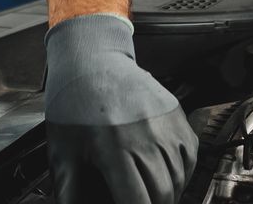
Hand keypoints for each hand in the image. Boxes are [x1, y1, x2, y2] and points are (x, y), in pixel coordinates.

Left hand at [44, 13, 197, 203]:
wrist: (92, 61)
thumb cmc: (74, 104)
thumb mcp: (63, 151)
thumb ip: (69, 190)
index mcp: (113, 148)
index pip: (137, 200)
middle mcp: (144, 136)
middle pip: (163, 193)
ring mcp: (164, 124)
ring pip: (179, 176)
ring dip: (170, 193)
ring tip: (154, 196)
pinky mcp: (176, 115)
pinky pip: (189, 155)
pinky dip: (183, 173)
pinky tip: (169, 178)